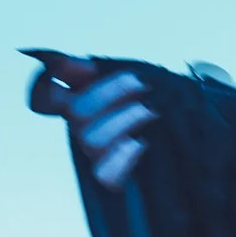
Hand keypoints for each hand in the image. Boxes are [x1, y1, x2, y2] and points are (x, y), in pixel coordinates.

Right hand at [25, 50, 156, 188]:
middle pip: (76, 112)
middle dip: (111, 92)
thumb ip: (100, 67)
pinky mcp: (113, 176)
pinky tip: (140, 144)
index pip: (44, 97)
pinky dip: (122, 158)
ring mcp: (96, 153)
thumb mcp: (138, 75)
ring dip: (124, 120)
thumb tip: (59, 61)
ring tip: (151, 111)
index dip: (47, 84)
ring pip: (91, 140)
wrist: (191, 131)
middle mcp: (83, 127)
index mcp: (82, 99)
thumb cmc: (163, 101)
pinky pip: (105, 174)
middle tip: (142, 84)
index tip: (86, 69)